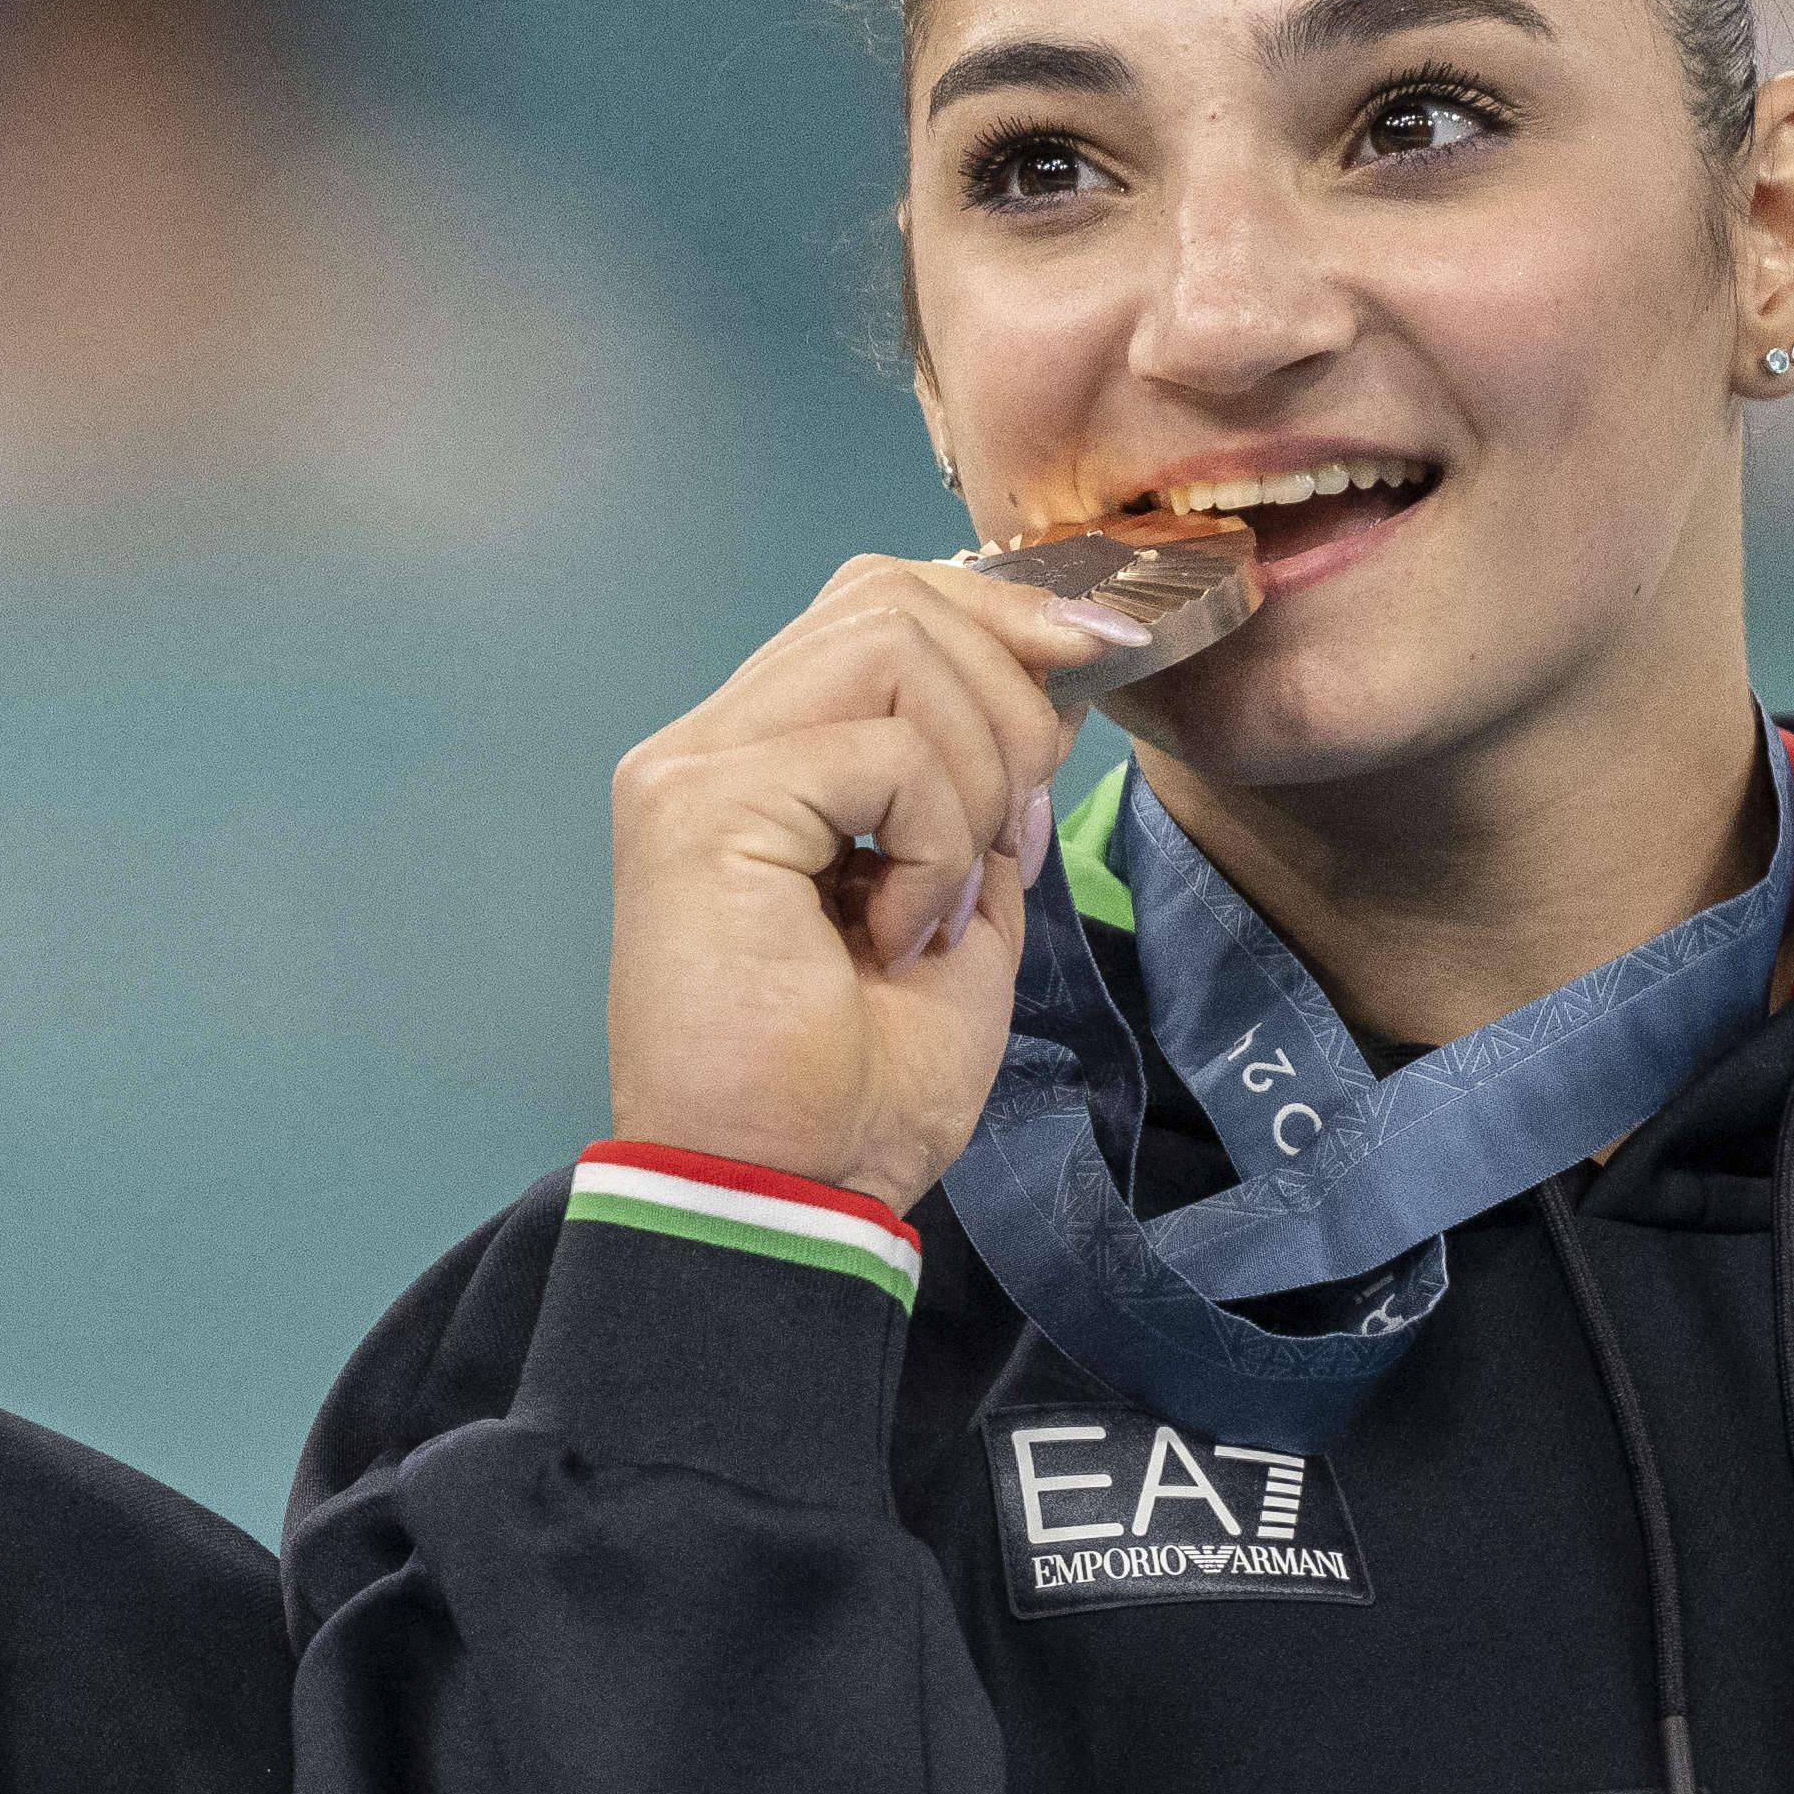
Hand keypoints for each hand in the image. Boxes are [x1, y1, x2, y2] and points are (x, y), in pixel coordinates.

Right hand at [602, 551, 1134, 1203]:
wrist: (785, 1196)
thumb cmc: (856, 1090)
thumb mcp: (961, 907)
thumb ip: (982, 797)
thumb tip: (1050, 699)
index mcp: (759, 763)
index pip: (878, 605)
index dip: (1001, 614)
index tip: (1098, 665)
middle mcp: (709, 746)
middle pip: (888, 596)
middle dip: (1007, 689)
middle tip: (1012, 832)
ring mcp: (695, 771)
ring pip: (892, 644)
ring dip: (974, 770)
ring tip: (948, 893)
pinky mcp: (702, 809)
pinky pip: (886, 753)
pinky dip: (934, 841)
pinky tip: (902, 934)